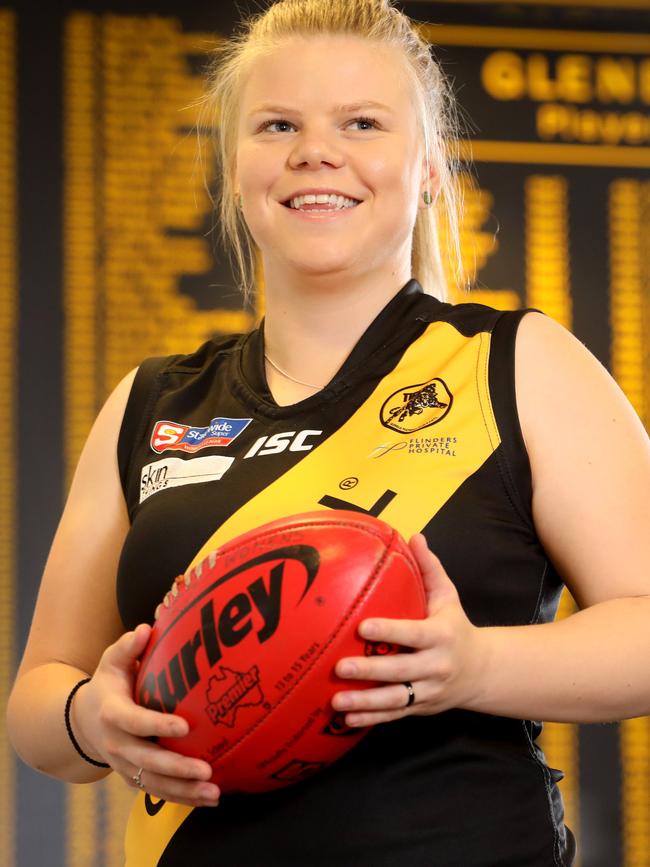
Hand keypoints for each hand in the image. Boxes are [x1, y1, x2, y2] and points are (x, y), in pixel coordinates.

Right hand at [72, 624, 220, 807]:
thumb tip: (145, 629)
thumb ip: (127, 646)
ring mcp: (124, 765)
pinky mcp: (134, 778)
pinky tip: (209, 798)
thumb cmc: (109, 684)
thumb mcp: (111, 661)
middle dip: (177, 768)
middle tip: (206, 769)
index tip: (185, 726)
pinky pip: (157, 792)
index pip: (136, 722)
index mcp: (113, 713)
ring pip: (154, 783)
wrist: (83, 720)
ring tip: (214, 792)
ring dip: (184, 791)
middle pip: (148, 761)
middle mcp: (117, 744)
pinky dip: (182, 798)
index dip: (158, 724)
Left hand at [332, 534, 486, 726]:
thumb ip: (430, 568)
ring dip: (365, 704)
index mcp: (441, 636)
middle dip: (369, 672)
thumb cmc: (456, 627)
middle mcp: (436, 666)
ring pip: (395, 700)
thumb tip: (414, 535)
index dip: (389, 632)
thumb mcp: (448, 596)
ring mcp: (428, 691)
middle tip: (339, 668)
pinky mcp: (420, 708)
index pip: (413, 634)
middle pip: (400, 671)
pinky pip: (394, 715)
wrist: (483, 671)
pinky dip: (371, 720)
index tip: (363, 627)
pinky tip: (346, 721)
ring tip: (336, 701)